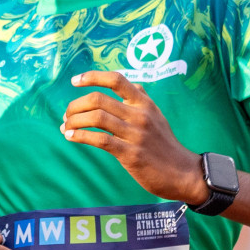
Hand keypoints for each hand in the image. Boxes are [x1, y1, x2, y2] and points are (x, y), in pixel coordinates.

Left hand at [61, 70, 205, 202]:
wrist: (183, 173)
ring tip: (66, 127)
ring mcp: (136, 134)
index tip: (74, 81)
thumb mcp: (157, 116)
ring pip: (96, 117)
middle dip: (75, 105)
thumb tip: (129, 85)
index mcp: (144, 102)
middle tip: (67, 115)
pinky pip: (100, 140)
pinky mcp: (130, 154)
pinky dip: (80, 136)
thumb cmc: (164, 144)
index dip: (92, 77)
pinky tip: (71, 137)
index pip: (116, 80)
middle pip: (98, 99)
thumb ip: (141, 99)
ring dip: (74, 121)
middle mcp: (140, 114)